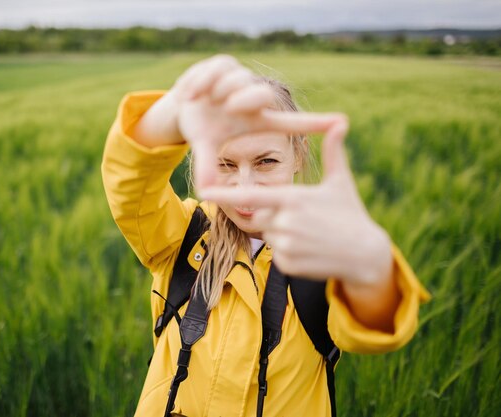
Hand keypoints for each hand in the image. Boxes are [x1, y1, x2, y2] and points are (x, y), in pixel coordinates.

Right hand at [169, 55, 341, 190]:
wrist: (182, 104)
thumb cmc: (203, 128)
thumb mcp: (205, 146)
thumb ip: (207, 166)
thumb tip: (203, 191)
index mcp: (257, 120)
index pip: (291, 123)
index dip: (315, 123)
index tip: (340, 123)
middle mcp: (254, 98)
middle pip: (260, 94)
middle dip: (241, 100)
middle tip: (225, 108)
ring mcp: (241, 78)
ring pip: (237, 78)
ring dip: (215, 91)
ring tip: (202, 100)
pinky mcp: (225, 62)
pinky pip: (216, 68)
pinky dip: (200, 82)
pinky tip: (191, 93)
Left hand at [200, 116, 392, 288]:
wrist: (366, 254)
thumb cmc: (352, 213)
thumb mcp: (342, 182)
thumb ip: (334, 152)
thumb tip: (341, 121)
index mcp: (294, 198)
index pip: (252, 195)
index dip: (226, 194)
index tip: (203, 192)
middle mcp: (286, 221)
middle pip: (260, 216)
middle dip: (275, 216)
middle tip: (303, 219)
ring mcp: (286, 244)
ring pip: (269, 236)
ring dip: (283, 235)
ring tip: (310, 235)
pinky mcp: (288, 264)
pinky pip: (276, 255)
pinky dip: (289, 253)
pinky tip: (311, 251)